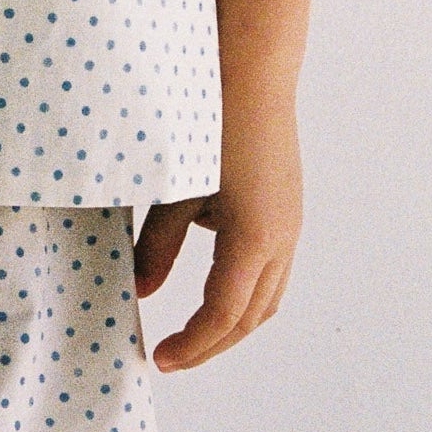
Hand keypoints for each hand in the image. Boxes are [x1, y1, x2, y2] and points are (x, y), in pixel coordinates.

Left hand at [133, 102, 302, 371]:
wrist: (251, 72)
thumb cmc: (210, 125)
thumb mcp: (175, 190)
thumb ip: (157, 246)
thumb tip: (141, 291)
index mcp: (253, 240)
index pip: (222, 316)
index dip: (191, 345)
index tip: (159, 359)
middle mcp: (282, 240)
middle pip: (251, 317)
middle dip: (212, 344)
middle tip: (172, 355)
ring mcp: (290, 225)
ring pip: (267, 297)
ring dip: (232, 323)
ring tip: (192, 332)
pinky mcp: (287, 208)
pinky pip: (271, 269)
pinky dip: (244, 292)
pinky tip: (212, 284)